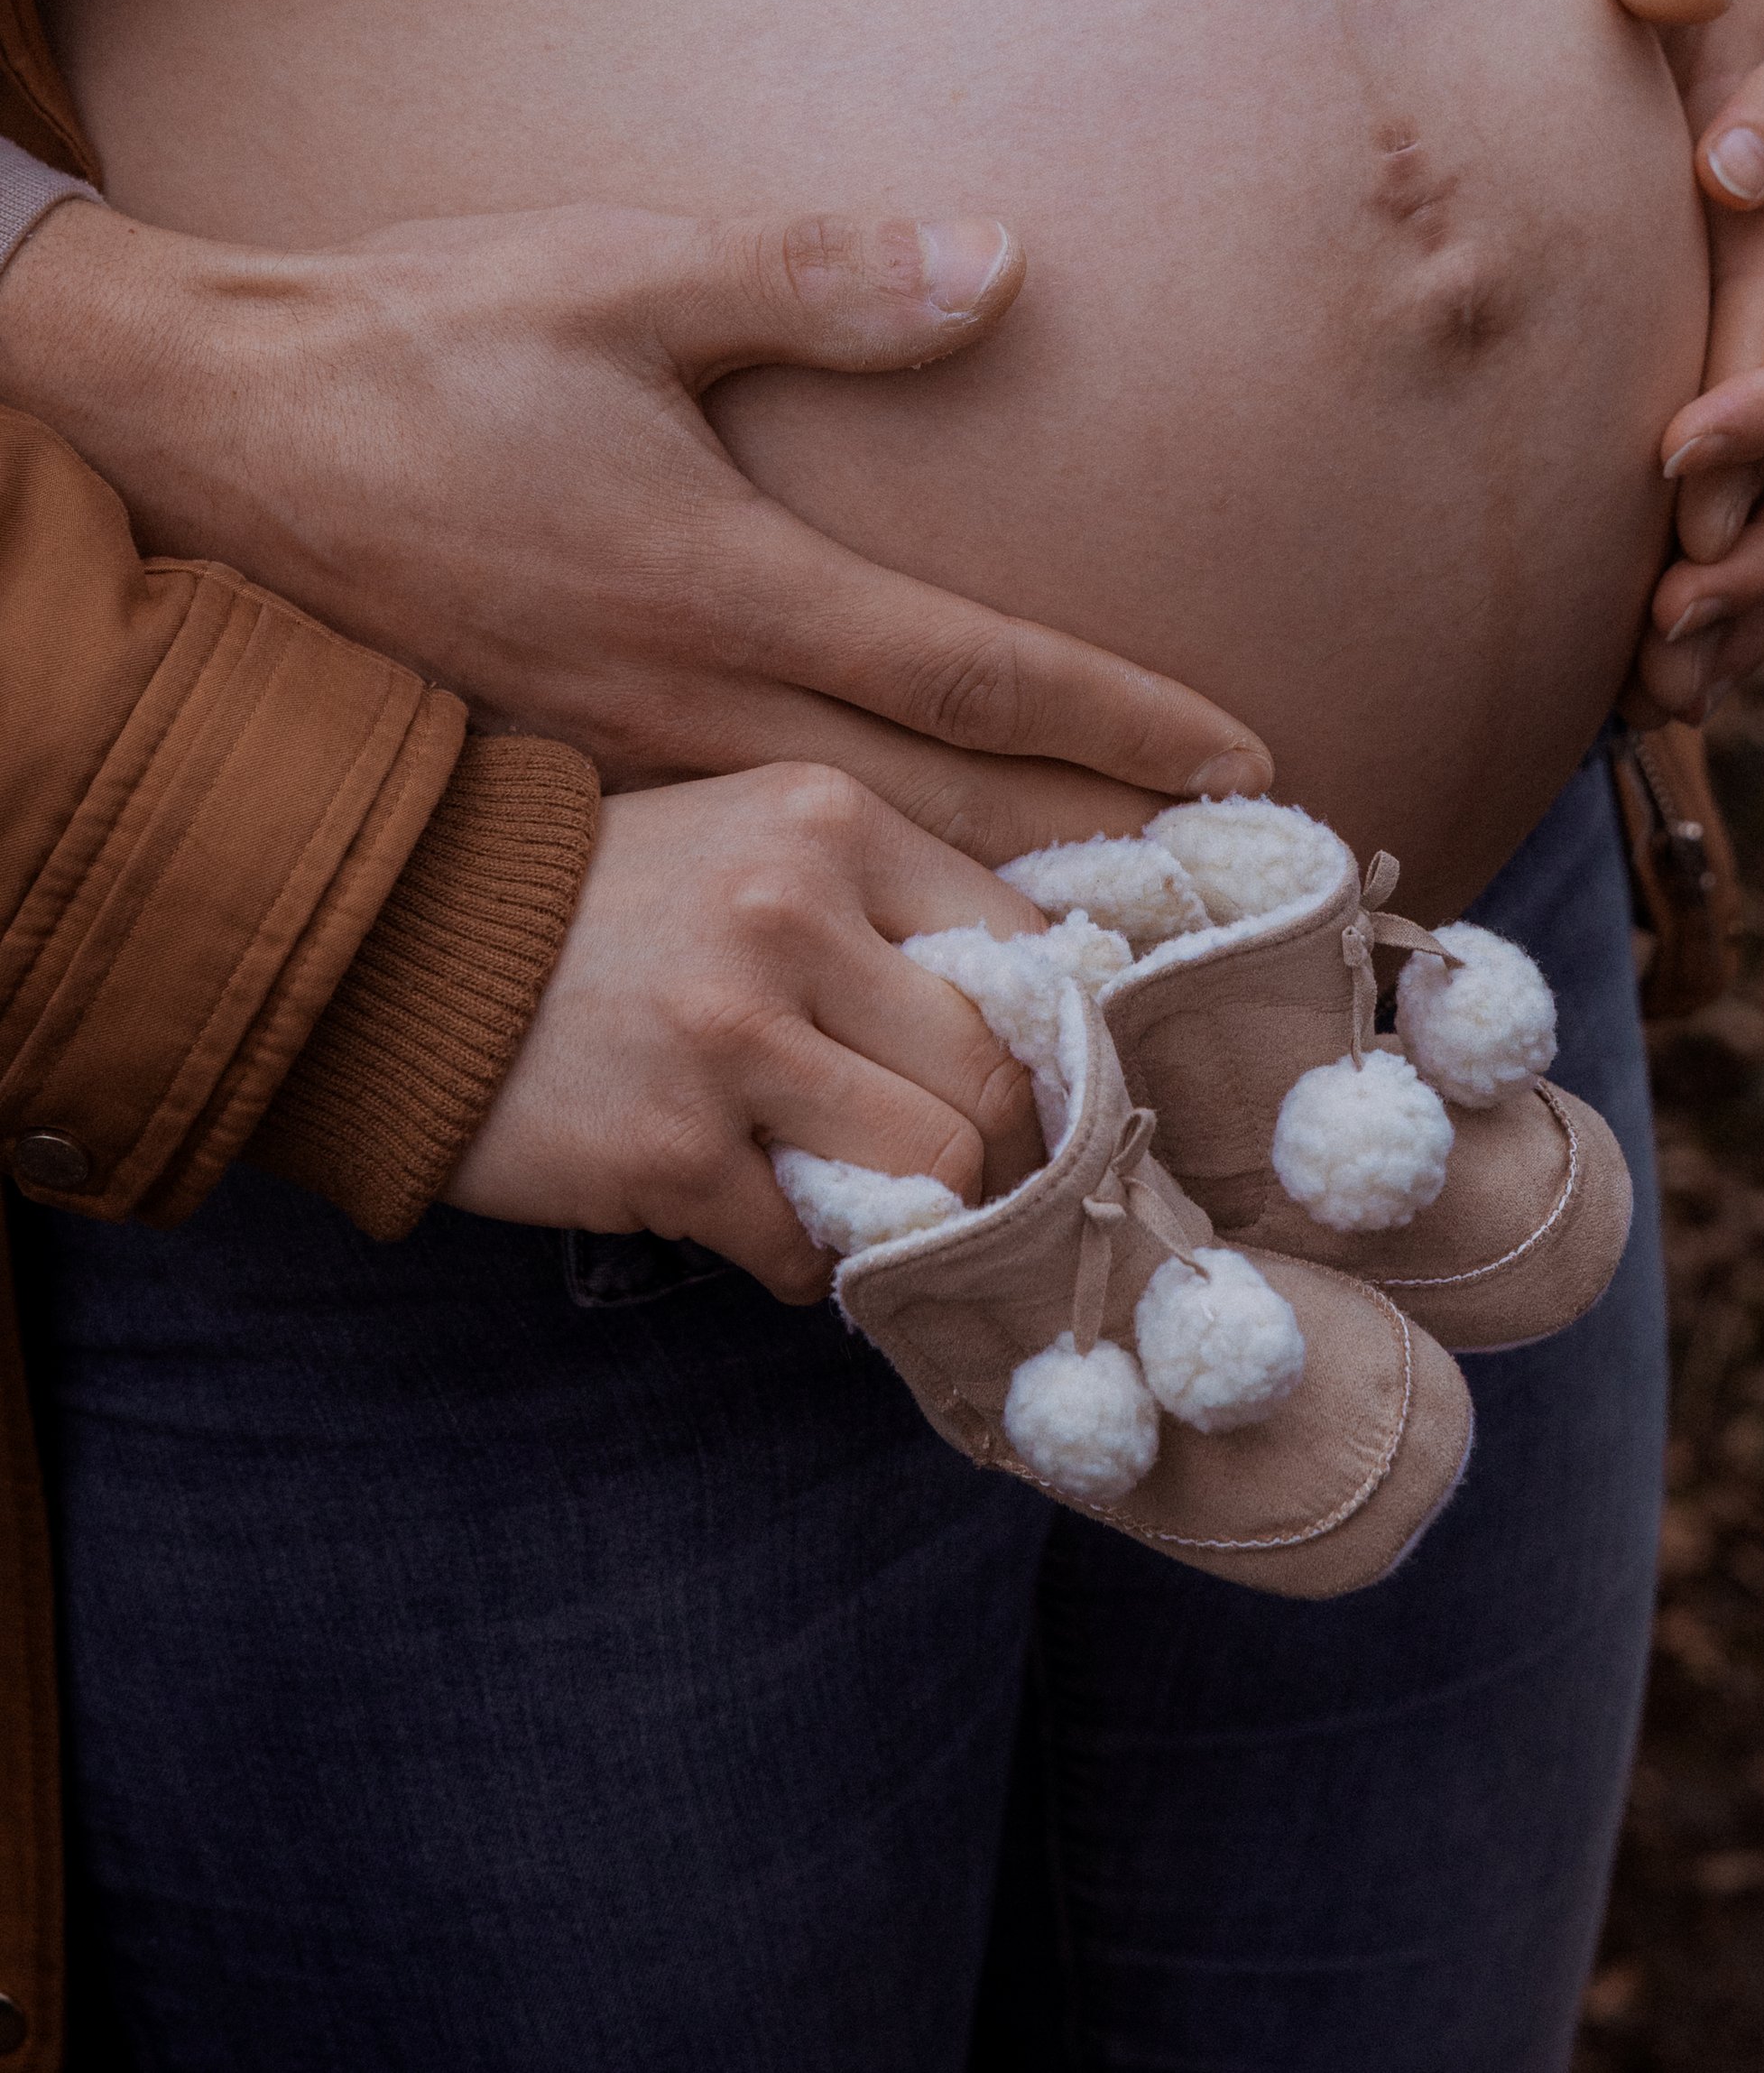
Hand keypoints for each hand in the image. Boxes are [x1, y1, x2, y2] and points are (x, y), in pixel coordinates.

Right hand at [0, 200, 1269, 849]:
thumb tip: (996, 263)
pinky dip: (835, 916)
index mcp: (719, 577)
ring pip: (831, 862)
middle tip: (1220, 921)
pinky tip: (883, 946)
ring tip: (1099, 963)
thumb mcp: (617, 277)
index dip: (1115, 720)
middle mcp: (681, 697)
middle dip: (1084, 860)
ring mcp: (612, 755)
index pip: (964, 666)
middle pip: (927, 808)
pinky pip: (727, 868)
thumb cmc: (413, 340)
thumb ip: (817, 280)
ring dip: (969, 907)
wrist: (196, 431)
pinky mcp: (550, 769)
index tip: (1243, 766)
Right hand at [447, 761, 1051, 1298]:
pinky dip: (802, 1255)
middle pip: (997, 1073)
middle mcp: (791, 913)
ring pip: (933, 1169)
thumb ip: (883, 902)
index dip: (1051, 1037)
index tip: (1040, 1083)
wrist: (401, 950)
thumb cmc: (605, 900)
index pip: (1023, 947)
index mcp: (830, 819)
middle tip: (972, 1170)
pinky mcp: (670, 1149)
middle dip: (1005, 1147)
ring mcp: (729, 1036)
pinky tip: (757, 1213)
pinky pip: (807, 1247)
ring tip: (869, 1195)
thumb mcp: (754, 840)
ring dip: (916, 1211)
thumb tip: (1040, 1009)